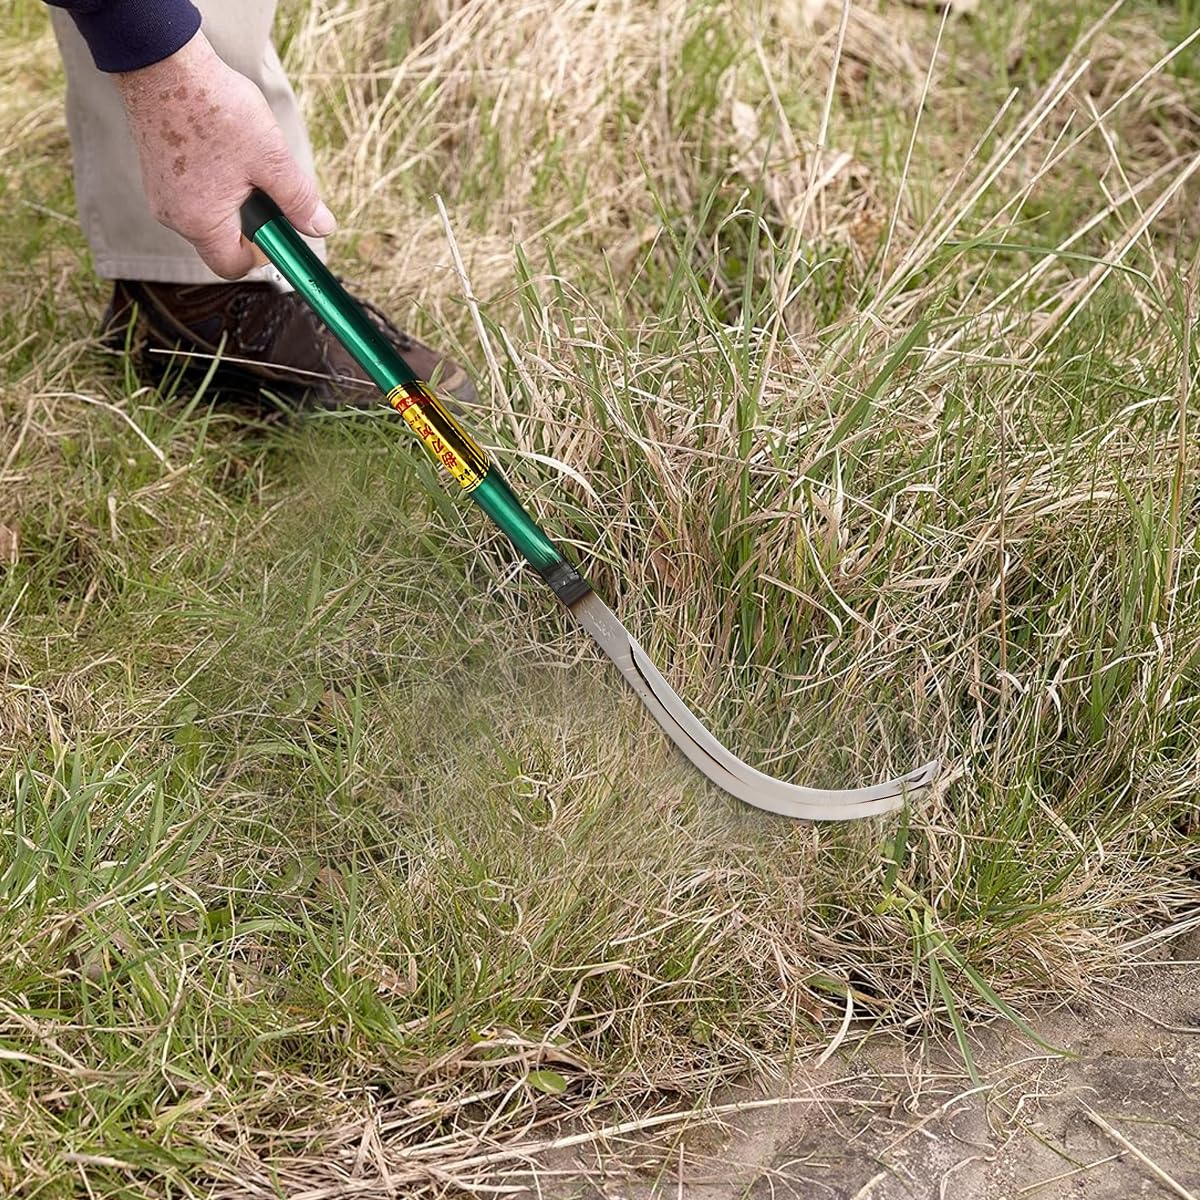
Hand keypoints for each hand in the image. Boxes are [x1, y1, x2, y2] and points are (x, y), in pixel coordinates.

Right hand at [116, 32, 334, 277]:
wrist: (162, 61)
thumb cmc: (215, 108)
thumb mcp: (270, 159)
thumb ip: (298, 200)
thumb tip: (322, 228)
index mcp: (201, 222)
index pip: (233, 266)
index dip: (262, 254)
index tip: (279, 229)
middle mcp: (173, 216)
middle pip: (220, 242)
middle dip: (249, 223)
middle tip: (265, 185)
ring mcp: (160, 194)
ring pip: (207, 216)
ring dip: (232, 200)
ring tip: (242, 159)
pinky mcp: (156, 173)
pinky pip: (191, 194)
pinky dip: (212, 183)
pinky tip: (222, 149)